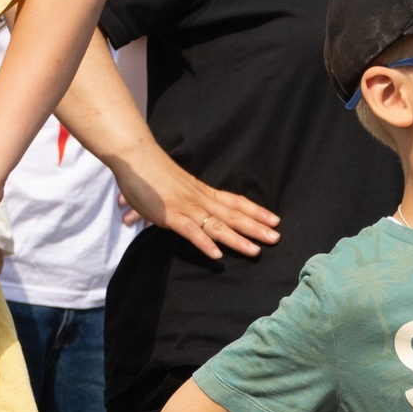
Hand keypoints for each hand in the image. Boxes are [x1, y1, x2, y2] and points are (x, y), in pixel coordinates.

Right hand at [115, 158, 278, 260]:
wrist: (135, 156)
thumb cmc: (154, 172)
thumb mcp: (179, 187)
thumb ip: (190, 202)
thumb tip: (196, 215)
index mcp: (203, 192)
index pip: (236, 201)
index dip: (256, 211)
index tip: (275, 220)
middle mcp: (200, 199)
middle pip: (234, 214)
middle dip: (256, 227)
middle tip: (277, 238)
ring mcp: (186, 207)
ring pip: (217, 225)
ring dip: (237, 239)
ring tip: (256, 251)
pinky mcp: (170, 214)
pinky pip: (191, 231)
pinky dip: (204, 243)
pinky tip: (217, 255)